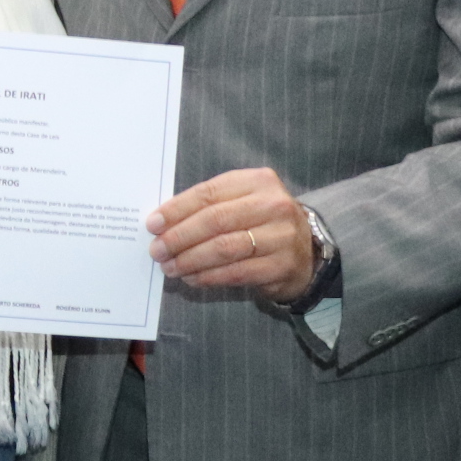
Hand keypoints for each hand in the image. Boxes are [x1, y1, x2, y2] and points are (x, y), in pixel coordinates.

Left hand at [145, 167, 317, 302]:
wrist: (307, 251)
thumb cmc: (262, 222)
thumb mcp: (242, 201)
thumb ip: (209, 206)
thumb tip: (162, 223)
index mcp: (258, 181)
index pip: (209, 193)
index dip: (177, 209)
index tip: (153, 224)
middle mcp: (273, 205)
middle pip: (214, 220)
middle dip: (179, 237)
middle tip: (157, 250)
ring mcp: (281, 236)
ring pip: (223, 248)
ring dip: (190, 260)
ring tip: (170, 268)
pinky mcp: (281, 265)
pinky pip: (235, 272)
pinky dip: (208, 277)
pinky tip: (192, 278)